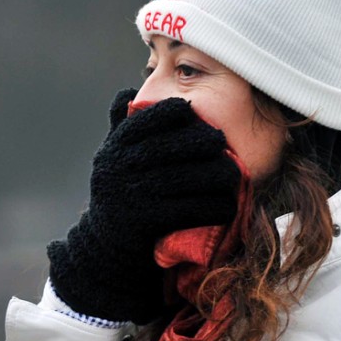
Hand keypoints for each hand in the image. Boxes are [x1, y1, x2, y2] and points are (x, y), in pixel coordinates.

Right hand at [48, 89, 240, 323]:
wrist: (107, 250)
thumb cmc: (121, 195)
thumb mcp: (113, 159)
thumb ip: (122, 126)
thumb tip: (127, 90)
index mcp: (114, 148)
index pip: (146, 118)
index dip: (173, 111)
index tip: (194, 112)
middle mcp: (117, 168)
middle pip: (169, 146)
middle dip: (201, 142)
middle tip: (223, 143)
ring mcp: (130, 196)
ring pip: (183, 178)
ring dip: (214, 175)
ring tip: (233, 175)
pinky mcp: (145, 223)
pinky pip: (188, 210)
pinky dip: (213, 207)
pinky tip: (229, 206)